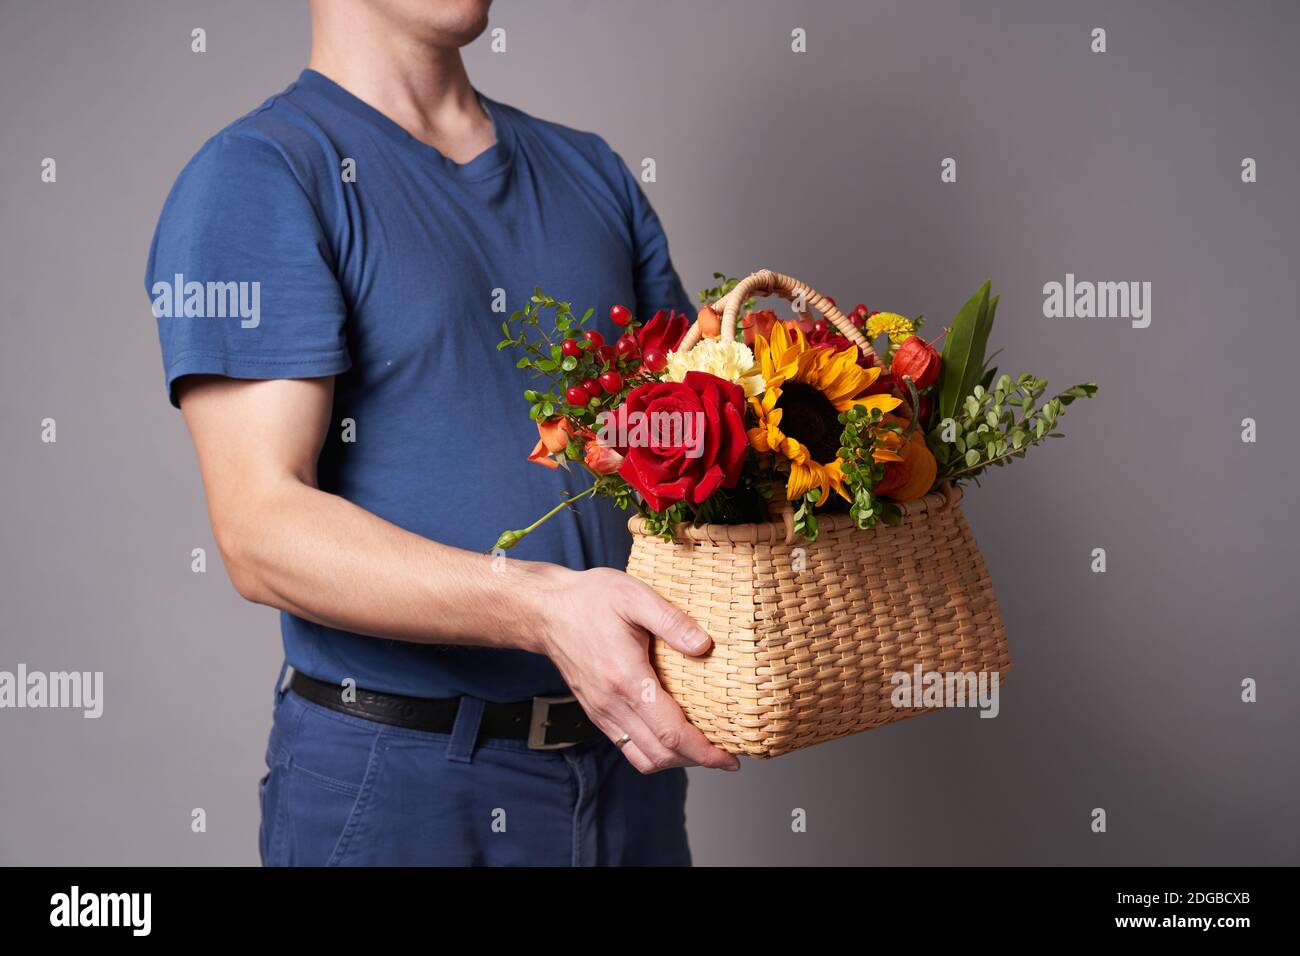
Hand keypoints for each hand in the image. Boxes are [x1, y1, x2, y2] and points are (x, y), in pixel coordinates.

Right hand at [538, 567, 740, 772]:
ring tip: (702, 748)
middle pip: (660, 754)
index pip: (670, 733)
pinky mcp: (596, 712)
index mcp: (626, 679)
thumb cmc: (590, 599)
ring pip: (643, 757)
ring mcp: (601, 712)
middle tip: (725, 755)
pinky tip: (671, 734)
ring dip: (675, 760)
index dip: (704, 751)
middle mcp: (611, 704)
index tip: (729, 758)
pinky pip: (627, 746)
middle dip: (697, 761)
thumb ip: (671, 621)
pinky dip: (655, 751)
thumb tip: (704, 645)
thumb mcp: (634, 596)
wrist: (546, 609)